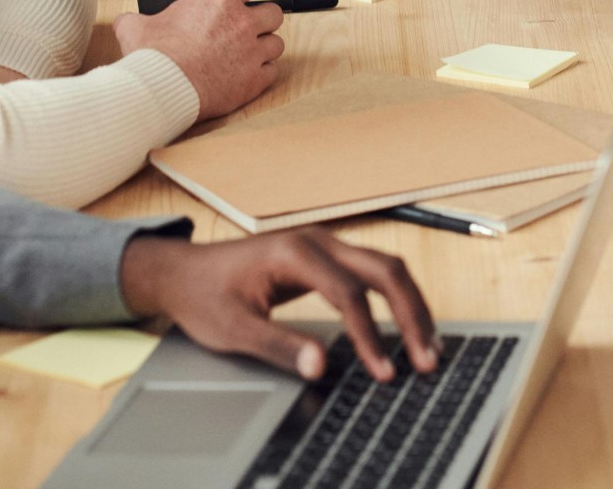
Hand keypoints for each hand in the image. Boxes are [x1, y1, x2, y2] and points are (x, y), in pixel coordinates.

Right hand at [115, 0, 284, 118]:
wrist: (163, 89)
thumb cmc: (155, 58)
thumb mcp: (136, 27)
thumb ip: (136, 19)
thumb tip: (126, 21)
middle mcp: (242, 22)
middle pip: (274, 12)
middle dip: (262, 19)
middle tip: (245, 28)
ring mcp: (252, 51)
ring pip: (277, 43)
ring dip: (264, 47)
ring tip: (246, 53)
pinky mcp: (255, 80)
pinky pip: (272, 70)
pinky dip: (263, 73)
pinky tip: (246, 74)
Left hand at [120, 230, 438, 383]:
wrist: (184, 272)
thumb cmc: (205, 296)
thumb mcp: (233, 328)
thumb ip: (279, 345)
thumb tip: (321, 366)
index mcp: (294, 252)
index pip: (348, 293)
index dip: (370, 335)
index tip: (383, 371)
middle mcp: (318, 240)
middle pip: (383, 269)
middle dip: (410, 314)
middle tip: (427, 358)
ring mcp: (325, 245)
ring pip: (385, 268)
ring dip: (410, 306)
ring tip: (428, 347)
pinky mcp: (326, 257)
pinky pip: (372, 273)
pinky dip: (395, 300)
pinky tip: (406, 328)